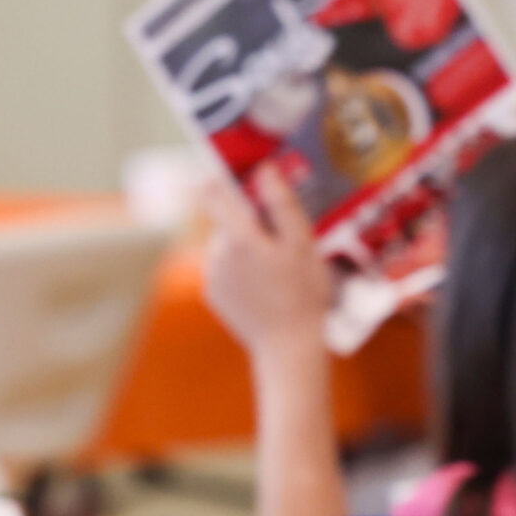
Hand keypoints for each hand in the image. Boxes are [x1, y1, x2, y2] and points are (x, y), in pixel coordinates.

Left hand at [200, 168, 333, 361]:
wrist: (287, 347)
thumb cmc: (303, 294)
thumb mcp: (302, 245)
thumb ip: (281, 205)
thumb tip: (264, 169)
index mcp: (237, 238)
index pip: (215, 192)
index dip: (225, 178)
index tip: (244, 175)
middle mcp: (216, 254)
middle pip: (226, 220)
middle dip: (249, 218)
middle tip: (281, 232)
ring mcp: (212, 276)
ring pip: (226, 244)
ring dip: (247, 244)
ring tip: (279, 264)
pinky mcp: (213, 295)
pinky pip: (225, 269)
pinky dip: (242, 268)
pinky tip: (267, 283)